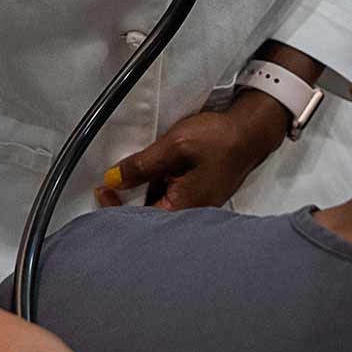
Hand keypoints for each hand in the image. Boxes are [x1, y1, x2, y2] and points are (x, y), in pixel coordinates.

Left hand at [95, 94, 287, 210]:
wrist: (249, 132)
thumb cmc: (218, 139)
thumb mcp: (174, 146)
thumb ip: (142, 166)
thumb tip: (113, 179)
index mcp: (183, 208)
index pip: (140, 220)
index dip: (115, 207)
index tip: (102, 189)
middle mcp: (190, 214)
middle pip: (148, 216)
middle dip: (128, 199)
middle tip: (114, 178)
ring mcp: (195, 206)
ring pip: (158, 205)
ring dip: (143, 191)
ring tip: (134, 170)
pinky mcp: (198, 196)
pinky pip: (170, 196)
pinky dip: (158, 186)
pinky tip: (156, 170)